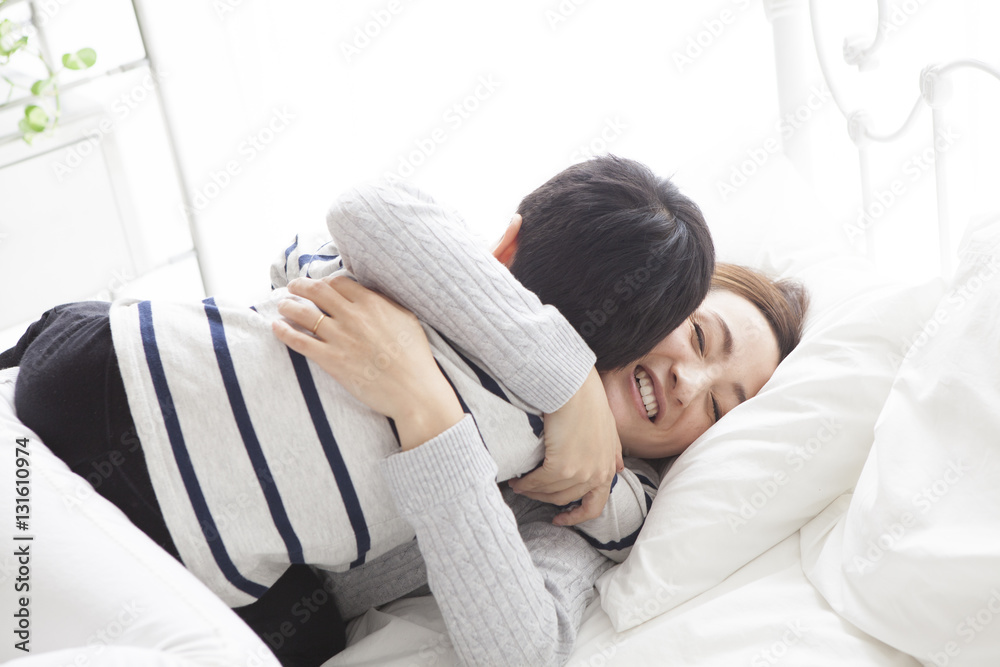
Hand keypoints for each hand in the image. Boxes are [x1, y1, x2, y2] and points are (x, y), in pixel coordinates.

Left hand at [273, 276, 463, 449]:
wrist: (413, 391)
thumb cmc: (415, 358)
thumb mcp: (406, 319)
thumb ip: (386, 304)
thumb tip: (371, 295)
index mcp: (372, 303)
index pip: (339, 282)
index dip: (326, 282)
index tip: (320, 286)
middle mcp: (353, 316)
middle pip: (317, 291)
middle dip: (300, 286)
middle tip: (293, 287)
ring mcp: (340, 338)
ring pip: (303, 313)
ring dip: (288, 306)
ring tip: (282, 305)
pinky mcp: (331, 360)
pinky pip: (299, 341)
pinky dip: (284, 331)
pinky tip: (276, 327)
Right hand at [508, 367, 623, 525]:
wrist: (576, 389)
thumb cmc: (590, 402)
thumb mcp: (610, 429)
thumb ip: (613, 451)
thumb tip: (619, 469)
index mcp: (608, 469)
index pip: (594, 507)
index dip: (575, 517)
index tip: (560, 518)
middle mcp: (596, 475)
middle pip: (565, 499)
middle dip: (545, 498)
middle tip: (529, 491)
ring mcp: (580, 473)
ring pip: (550, 493)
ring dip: (532, 491)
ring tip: (520, 485)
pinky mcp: (561, 467)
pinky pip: (539, 483)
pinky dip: (526, 484)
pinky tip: (518, 481)